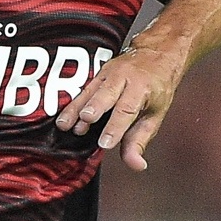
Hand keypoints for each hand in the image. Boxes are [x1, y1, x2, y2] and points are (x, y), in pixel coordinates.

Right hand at [56, 42, 187, 171]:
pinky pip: (84, 88)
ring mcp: (109, 72)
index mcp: (142, 88)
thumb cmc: (156, 88)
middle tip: (82, 123)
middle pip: (106, 94)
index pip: (127, 109)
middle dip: (94, 108)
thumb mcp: (155, 115)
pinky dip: (73, 103)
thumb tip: (137, 165)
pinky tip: (63, 117)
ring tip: (64, 125)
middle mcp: (124, 77)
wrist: (154, 54)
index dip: (115, 127)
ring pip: (90, 91)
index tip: (104, 144)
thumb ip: (140, 140)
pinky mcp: (98, 73)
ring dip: (76, 108)